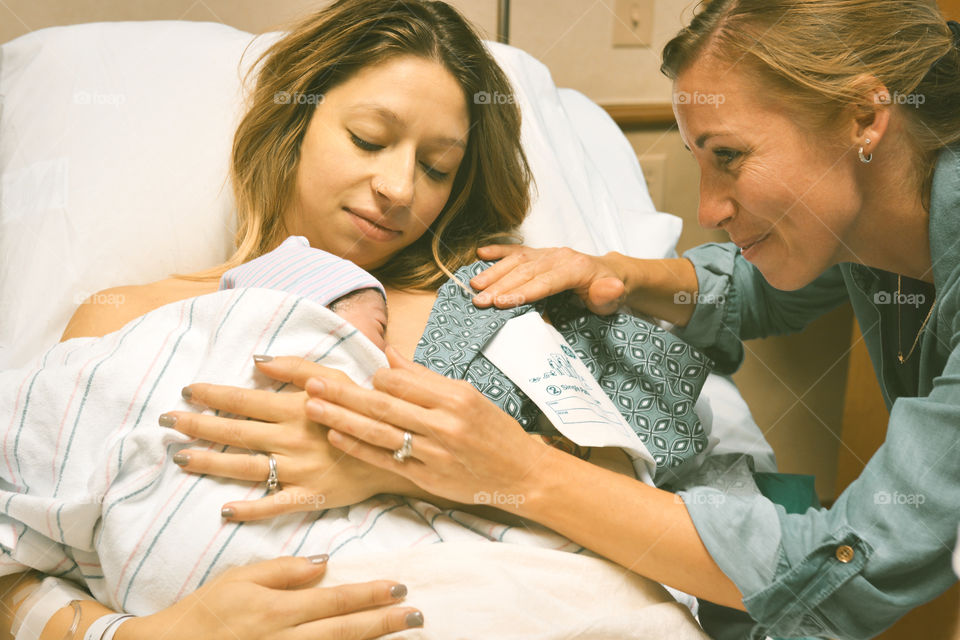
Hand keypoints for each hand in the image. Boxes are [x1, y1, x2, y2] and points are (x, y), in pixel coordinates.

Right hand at [119, 556, 421, 639]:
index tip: (398, 587)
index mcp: (273, 610)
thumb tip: (323, 563)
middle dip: (383, 622)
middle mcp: (281, 639)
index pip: (333, 601)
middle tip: (417, 614)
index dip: (368, 595)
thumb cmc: (203, 612)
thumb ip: (282, 570)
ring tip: (403, 633)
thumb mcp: (238, 579)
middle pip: (343, 631)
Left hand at [168, 357, 406, 519]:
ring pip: (244, 467)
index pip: (242, 400)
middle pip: (234, 433)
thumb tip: (257, 361)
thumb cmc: (363, 409)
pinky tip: (224, 510)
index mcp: (294, 408)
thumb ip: (297, 368)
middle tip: (166, 422)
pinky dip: (250, 509)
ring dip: (209, 462)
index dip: (212, 395)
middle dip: (196, 426)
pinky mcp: (309, 495)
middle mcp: (290, 439)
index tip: (186, 390)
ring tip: (181, 457)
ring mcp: (298, 470)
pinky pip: (275, 504)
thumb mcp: (335, 378)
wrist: (395, 447)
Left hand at [305, 347, 551, 509]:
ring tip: (312, 407)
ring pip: (378, 432)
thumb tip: (389, 354)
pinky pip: (386, 460)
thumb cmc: (495, 431)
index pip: (401, 381)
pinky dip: (359, 448)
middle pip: (382, 405)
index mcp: (455, 397)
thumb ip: (426, 378)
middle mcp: (444, 424)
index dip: (374, 378)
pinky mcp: (428, 478)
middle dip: (342, 393)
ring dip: (341, 419)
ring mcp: (435, 453)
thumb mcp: (468, 395)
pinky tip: (336, 437)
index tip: (358, 376)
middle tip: (311, 383)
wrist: (522, 474)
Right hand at [472, 245, 625, 313]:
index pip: (545, 281)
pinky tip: (480, 254)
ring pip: (517, 259)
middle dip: (500, 286)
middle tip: (479, 300)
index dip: (522, 291)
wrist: (610, 273)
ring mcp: (548, 253)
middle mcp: (559, 256)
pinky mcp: (540, 253)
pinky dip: (498, 250)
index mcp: (575, 268)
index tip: (500, 302)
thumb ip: (609, 294)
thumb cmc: (609, 290)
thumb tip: (611, 287)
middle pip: (526, 271)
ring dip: (494, 272)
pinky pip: (517, 250)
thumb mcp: (615, 297)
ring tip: (474, 285)